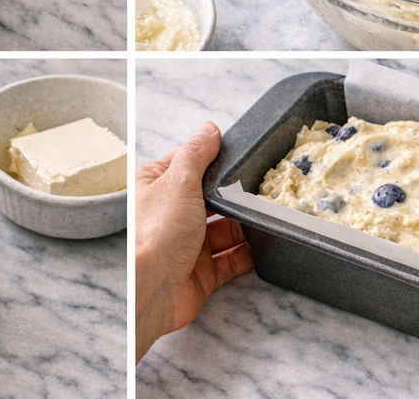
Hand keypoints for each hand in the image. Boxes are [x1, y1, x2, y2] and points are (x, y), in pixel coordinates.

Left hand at [135, 122, 253, 362]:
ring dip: (244, 225)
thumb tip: (209, 129)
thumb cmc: (156, 233)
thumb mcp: (179, 181)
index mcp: (155, 187)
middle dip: (233, 196)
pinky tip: (262, 245)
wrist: (152, 290)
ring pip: (223, 230)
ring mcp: (186, 245)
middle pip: (209, 199)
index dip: (212, 159)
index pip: (188, 164)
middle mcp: (170, 215)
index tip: (239, 154)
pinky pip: (229, 260)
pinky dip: (246, 254)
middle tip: (260, 187)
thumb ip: (197, 153)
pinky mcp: (200, 273)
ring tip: (266, 214)